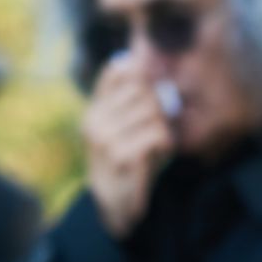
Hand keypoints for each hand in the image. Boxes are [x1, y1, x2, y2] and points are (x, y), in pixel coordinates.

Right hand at [82, 55, 174, 240]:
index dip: (144, 75)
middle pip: (143, 91)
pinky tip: (159, 155)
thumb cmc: (127, 159)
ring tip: (158, 144)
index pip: (120, 70)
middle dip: (161, 107)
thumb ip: (129, 97)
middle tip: (161, 126)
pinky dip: (167, 145)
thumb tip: (138, 59)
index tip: (154, 90)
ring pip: (154, 113)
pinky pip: (159, 136)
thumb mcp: (124, 125)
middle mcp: (95, 120)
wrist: (116, 203)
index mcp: (94, 109)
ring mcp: (106, 139)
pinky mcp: (123, 157)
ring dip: (165, 129)